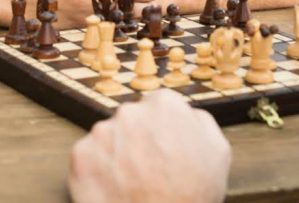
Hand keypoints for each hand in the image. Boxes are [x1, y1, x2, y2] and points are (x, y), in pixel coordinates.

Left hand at [68, 90, 229, 202]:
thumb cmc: (191, 197)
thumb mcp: (217, 152)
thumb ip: (199, 121)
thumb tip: (187, 113)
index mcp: (164, 105)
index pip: (159, 105)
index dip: (162, 129)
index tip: (163, 148)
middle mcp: (130, 112)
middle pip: (132, 119)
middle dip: (137, 138)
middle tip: (148, 168)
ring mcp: (102, 133)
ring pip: (109, 137)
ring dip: (117, 153)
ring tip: (132, 181)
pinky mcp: (81, 155)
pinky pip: (89, 157)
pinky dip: (98, 171)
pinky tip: (114, 188)